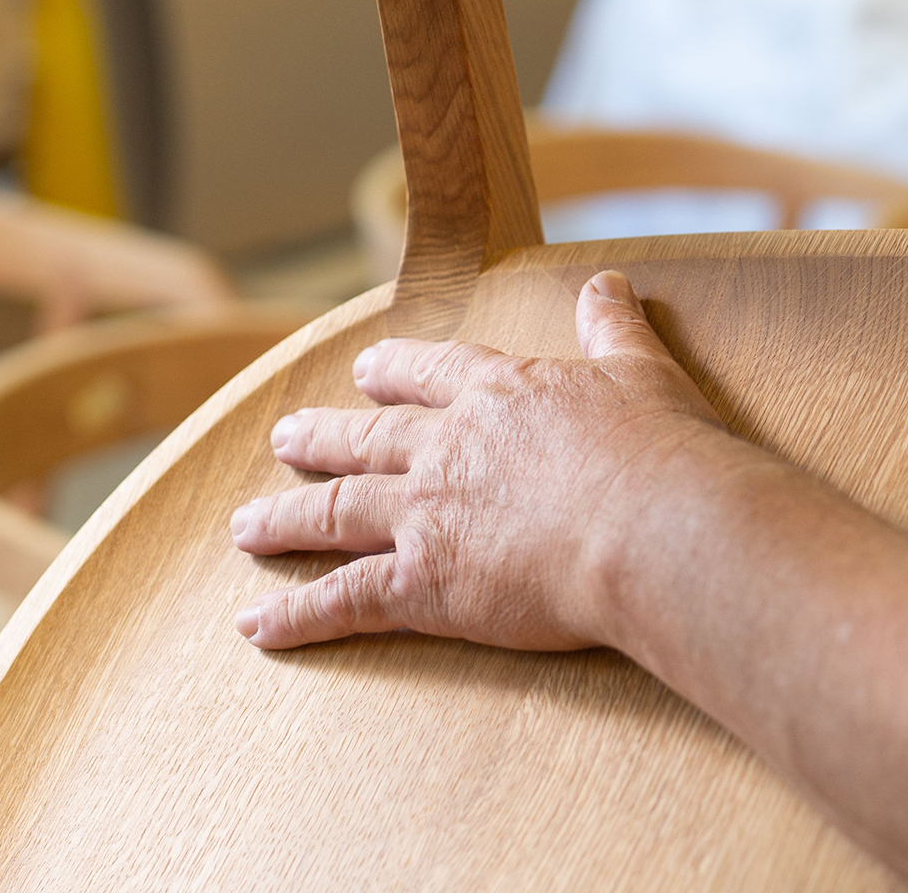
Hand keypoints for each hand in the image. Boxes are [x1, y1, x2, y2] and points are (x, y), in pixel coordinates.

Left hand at [230, 271, 731, 650]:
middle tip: (284, 439)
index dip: (395, 373)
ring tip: (247, 526)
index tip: (367, 372)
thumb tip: (610, 281)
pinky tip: (256, 626)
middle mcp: (447, 448)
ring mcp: (426, 514)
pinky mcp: (422, 583)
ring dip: (285, 520)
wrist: (653, 529)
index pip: (431, 374)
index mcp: (499, 394)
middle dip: (321, 439)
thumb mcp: (643, 373)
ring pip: (335, 512)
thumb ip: (614, 328)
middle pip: (366, 440)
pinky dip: (296, 615)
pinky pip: (344, 600)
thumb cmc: (661, 454)